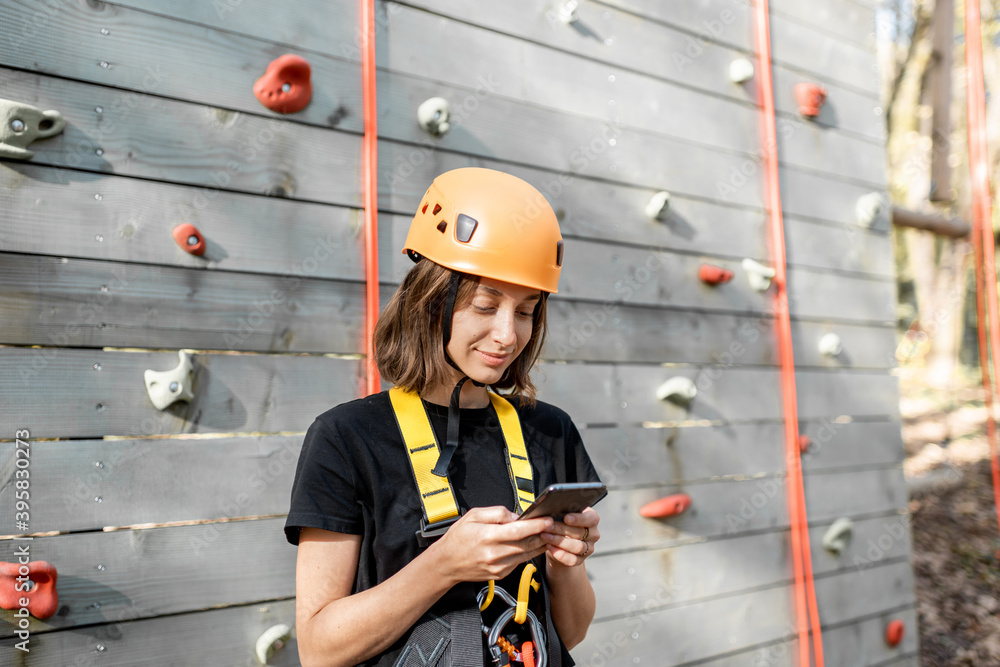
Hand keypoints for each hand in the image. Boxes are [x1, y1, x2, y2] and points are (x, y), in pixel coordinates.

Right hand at [428, 506, 554, 584]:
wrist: (447, 563)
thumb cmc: (458, 539)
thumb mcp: (473, 516)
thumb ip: (497, 513)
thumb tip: (516, 515)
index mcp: (487, 537)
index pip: (518, 531)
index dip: (536, 525)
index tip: (546, 519)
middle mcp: (494, 554)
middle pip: (527, 544)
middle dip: (542, 534)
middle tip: (551, 526)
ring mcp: (498, 566)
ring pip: (527, 554)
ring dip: (539, 544)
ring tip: (545, 534)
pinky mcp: (500, 574)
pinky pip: (519, 562)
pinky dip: (528, 552)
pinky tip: (530, 544)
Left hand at [541, 507, 599, 566]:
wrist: (560, 541)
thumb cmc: (562, 522)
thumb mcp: (563, 514)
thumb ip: (562, 512)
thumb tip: (552, 510)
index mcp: (592, 519)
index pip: (591, 519)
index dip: (578, 518)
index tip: (565, 518)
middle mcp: (593, 534)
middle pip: (580, 532)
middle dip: (561, 529)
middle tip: (547, 526)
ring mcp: (589, 548)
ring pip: (577, 547)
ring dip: (559, 541)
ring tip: (545, 536)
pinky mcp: (581, 560)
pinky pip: (572, 560)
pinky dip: (560, 554)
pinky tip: (550, 547)